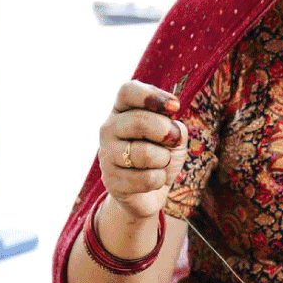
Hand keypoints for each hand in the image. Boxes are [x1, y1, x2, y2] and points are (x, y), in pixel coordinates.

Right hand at [98, 81, 188, 219]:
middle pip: (140, 121)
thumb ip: (174, 126)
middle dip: (167, 132)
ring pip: (145, 154)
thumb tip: (172, 130)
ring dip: (164, 160)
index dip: (152, 96)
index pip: (128, 91)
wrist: (150, 191)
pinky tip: (151, 180)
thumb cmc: (162, 154)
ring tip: (159, 163)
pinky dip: (159, 180)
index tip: (175, 107)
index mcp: (122, 110)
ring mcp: (106, 154)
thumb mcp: (174, 135)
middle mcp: (109, 128)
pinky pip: (147, 179)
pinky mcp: (111, 181)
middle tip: (173, 141)